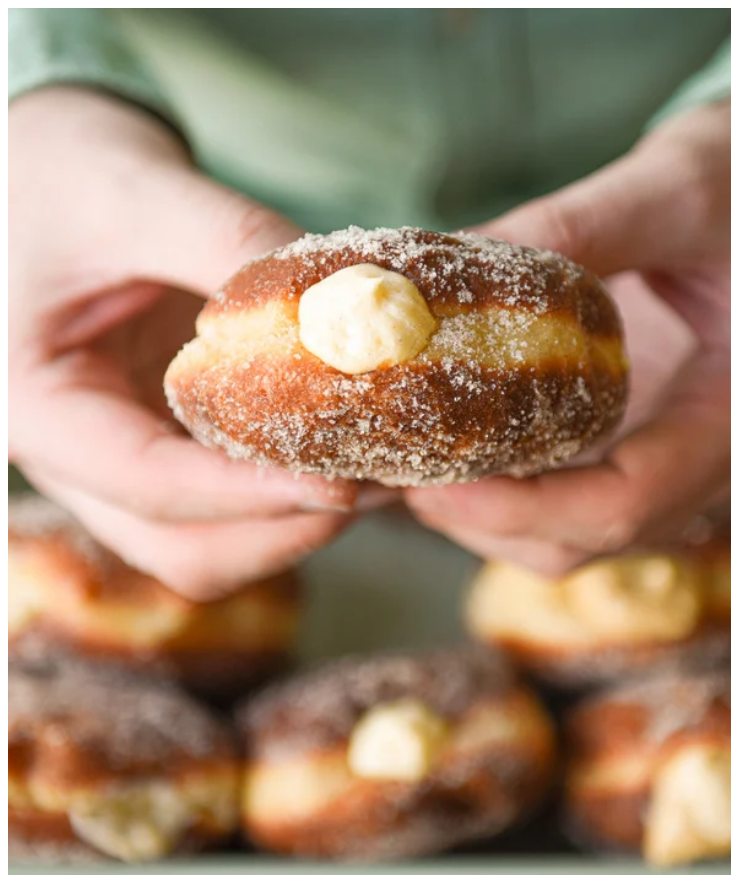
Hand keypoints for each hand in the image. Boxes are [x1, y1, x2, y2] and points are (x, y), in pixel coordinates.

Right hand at [8, 87, 360, 597]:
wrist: (39, 165)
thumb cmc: (60, 169)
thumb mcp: (136, 191)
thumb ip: (231, 241)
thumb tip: (349, 300)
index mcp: (32, 403)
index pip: (147, 483)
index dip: (252, 497)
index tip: (344, 486)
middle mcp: (73, 453)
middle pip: (182, 547)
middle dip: (287, 529)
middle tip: (383, 485)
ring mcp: (124, 456)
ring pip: (213, 544)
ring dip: (300, 523)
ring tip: (389, 473)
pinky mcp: (171, 443)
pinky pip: (235, 499)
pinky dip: (298, 490)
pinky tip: (365, 449)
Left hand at [405, 88, 730, 573]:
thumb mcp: (681, 184)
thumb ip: (580, 226)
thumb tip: (451, 261)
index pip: (627, 504)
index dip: (520, 510)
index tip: (429, 479)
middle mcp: (722, 454)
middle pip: (593, 538)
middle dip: (485, 517)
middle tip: (390, 462)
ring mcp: (690, 452)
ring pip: (582, 533)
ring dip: (491, 511)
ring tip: (408, 450)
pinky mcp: (660, 434)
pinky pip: (583, 491)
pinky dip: (513, 481)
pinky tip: (455, 430)